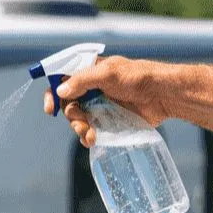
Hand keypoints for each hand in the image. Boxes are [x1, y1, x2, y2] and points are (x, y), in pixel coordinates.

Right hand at [45, 56, 172, 146]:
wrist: (162, 95)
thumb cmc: (138, 78)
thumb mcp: (108, 74)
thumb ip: (82, 80)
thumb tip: (60, 91)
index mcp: (89, 72)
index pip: (62, 79)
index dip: (52, 93)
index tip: (50, 108)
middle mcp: (92, 88)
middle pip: (68, 104)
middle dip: (71, 116)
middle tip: (81, 125)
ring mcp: (100, 104)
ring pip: (79, 118)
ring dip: (79, 128)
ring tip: (90, 136)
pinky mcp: (110, 119)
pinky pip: (92, 129)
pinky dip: (88, 136)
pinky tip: (92, 140)